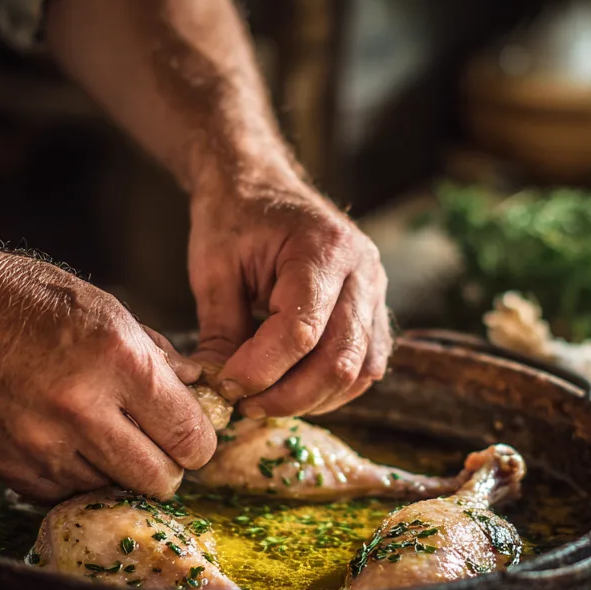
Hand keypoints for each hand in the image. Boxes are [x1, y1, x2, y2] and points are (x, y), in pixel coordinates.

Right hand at [0, 246, 214, 501]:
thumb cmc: (29, 301)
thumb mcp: (108, 310)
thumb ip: (160, 357)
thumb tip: (201, 390)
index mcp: (118, 361)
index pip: (189, 436)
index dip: (199, 441)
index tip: (192, 435)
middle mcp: (82, 410)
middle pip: (161, 480)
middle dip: (169, 465)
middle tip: (158, 443)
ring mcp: (43, 446)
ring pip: (117, 490)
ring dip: (121, 471)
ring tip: (105, 433)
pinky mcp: (12, 470)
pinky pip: (70, 493)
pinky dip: (80, 475)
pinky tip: (70, 440)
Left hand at [188, 171, 390, 417]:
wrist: (261, 184)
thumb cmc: (236, 217)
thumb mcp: (214, 268)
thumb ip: (220, 332)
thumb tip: (219, 392)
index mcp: (324, 249)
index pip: (302, 329)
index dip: (262, 369)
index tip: (226, 386)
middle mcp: (363, 273)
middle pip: (340, 359)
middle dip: (289, 396)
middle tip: (244, 405)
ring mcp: (376, 294)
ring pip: (358, 372)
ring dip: (311, 399)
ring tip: (264, 400)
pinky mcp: (374, 314)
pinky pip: (363, 367)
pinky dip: (329, 389)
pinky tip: (292, 390)